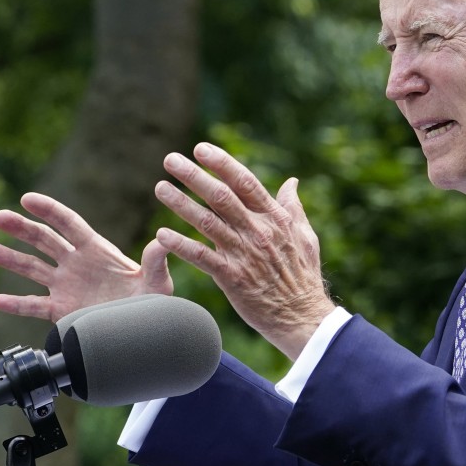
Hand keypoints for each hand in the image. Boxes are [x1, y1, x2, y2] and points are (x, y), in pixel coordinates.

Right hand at [0, 192, 172, 321]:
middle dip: (22, 228)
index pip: (68, 224)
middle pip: (44, 240)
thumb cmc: (153, 302)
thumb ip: (155, 261)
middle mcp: (76, 264)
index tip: (27, 199)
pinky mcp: (61, 310)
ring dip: (11, 259)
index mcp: (96, 250)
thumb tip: (162, 240)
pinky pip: (34, 305)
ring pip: (32, 269)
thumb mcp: (157, 280)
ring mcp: (65, 286)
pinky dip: (17, 303)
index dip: (48, 210)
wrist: (143, 331)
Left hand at [154, 143, 334, 358]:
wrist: (302, 317)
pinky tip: (161, 235)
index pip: (245, 182)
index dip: (221, 163)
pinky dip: (181, 245)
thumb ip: (293, 207)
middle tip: (170, 159)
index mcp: (275, 218)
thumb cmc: (303, 276)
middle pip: (221, 197)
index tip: (201, 148)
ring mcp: (244, 254)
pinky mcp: (232, 278)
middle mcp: (258, 231)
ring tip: (160, 187)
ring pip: (207, 222)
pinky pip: (202, 257)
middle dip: (194, 176)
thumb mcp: (305, 236)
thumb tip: (291, 181)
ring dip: (181, 204)